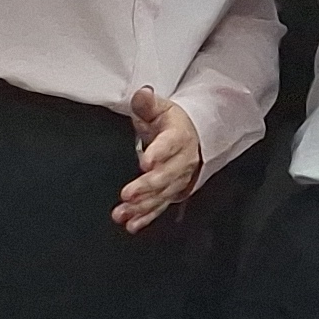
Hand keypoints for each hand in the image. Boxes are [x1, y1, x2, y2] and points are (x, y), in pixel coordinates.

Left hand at [115, 89, 200, 231]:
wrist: (195, 138)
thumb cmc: (173, 123)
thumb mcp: (161, 108)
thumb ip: (147, 103)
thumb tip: (142, 93)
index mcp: (179, 137)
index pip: (170, 145)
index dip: (159, 153)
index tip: (145, 161)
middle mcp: (181, 161)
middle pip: (167, 175)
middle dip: (147, 186)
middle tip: (128, 194)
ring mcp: (177, 179)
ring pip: (162, 194)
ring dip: (143, 206)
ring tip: (123, 214)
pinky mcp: (172, 192)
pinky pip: (160, 206)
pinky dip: (147, 217)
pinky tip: (132, 225)